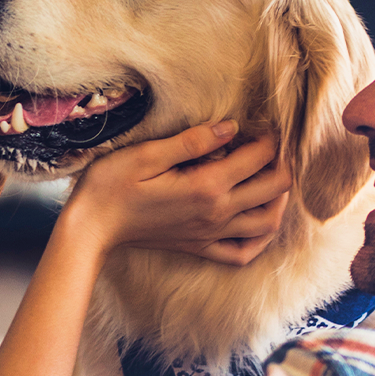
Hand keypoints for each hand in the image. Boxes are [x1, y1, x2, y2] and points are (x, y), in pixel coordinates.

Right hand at [60, 122, 289, 265]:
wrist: (91, 227)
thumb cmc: (111, 185)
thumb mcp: (147, 153)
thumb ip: (193, 141)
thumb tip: (231, 127)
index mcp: (206, 187)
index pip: (258, 158)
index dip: (268, 136)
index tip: (261, 122)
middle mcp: (216, 214)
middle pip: (275, 190)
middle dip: (282, 163)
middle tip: (271, 146)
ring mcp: (210, 235)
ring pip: (268, 223)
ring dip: (280, 199)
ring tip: (271, 177)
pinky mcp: (200, 247)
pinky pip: (243, 253)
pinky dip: (260, 239)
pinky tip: (258, 220)